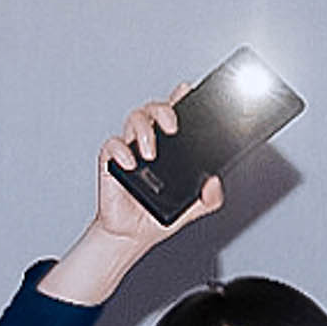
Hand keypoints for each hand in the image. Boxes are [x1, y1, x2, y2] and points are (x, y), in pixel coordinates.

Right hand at [38, 95, 224, 307]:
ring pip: (134, 119)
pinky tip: (131, 164)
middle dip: (164, 110)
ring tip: (151, 153)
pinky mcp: (112, 163)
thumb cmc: (157, 214)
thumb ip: (210, 198)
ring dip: (144, 131)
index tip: (187, 90)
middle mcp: (149, 142)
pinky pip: (112, 146)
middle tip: (173, 127)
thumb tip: (214, 183)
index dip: (180, 97)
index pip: (175, 113)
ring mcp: (130, 150)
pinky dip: (121, 151)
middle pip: (154, 109)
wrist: (132, 235)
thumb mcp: (193, 208)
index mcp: (170, 147)